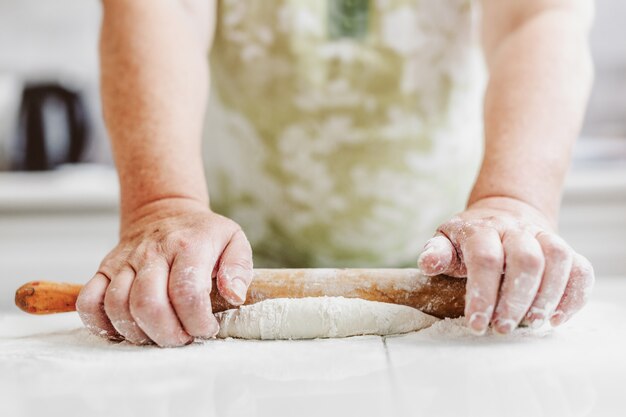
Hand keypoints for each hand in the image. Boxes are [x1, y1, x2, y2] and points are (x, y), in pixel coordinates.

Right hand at [76, 198, 252, 346]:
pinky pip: (89, 301)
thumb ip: (239, 269)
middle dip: (168, 333)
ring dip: (139, 333)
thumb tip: (235, 296)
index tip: (207, 329)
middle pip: (148, 304)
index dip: (197, 321)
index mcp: (189, 245)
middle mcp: (153, 252)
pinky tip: (127, 328)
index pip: (186, 291)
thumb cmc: (203, 234)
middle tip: (183, 337)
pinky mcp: (104, 269)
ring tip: (160, 334)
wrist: (164, 211)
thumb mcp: (233, 241)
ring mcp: (124, 260)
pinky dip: (101, 323)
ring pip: (117, 306)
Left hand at [418, 197, 593, 334]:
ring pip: (558, 259)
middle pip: (526, 259)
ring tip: (532, 324)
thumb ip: (437, 253)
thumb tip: (428, 264)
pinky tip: (557, 319)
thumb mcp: (446, 240)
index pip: (486, 258)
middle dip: (516, 299)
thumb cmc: (468, 239)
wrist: (502, 213)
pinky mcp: (565, 249)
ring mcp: (543, 236)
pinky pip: (581, 268)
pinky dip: (574, 295)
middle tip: (503, 329)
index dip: (483, 293)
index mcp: (482, 229)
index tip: (477, 324)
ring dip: (548, 296)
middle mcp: (516, 228)